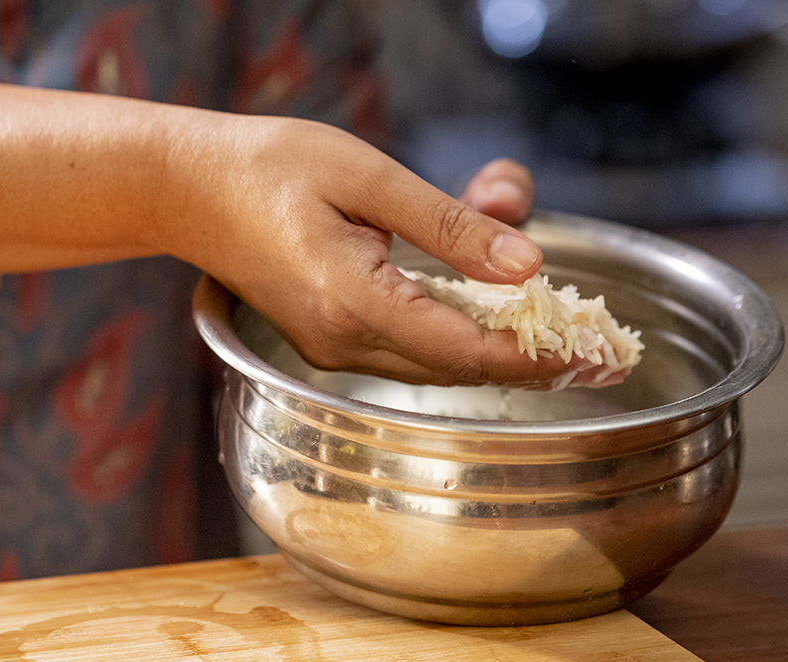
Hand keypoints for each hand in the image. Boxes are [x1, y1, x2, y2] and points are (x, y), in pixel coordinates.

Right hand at [178, 117, 598, 386]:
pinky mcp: (329, 340)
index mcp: (352, 302)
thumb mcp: (367, 177)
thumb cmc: (270, 168)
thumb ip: (448, 226)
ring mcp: (332, 348)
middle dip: (532, 358)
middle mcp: (342, 342)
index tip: (595, 351)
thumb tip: (525, 262)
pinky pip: (409, 349)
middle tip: (600, 349)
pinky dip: (459, 335)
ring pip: (436, 364)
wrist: (187, 188)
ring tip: (563, 334)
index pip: (466, 347)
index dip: (536, 354)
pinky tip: (495, 315)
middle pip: (458, 367)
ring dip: (499, 348)